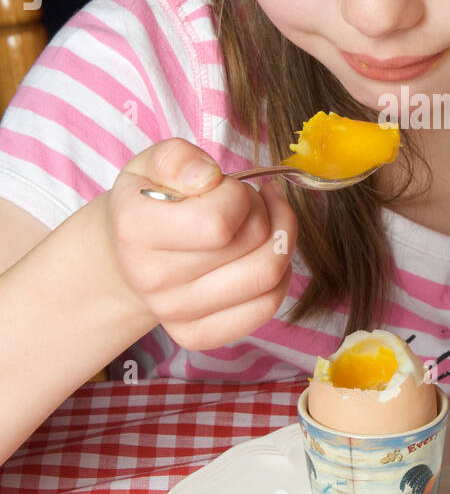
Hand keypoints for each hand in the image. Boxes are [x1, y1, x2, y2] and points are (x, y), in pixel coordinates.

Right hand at [106, 138, 297, 350]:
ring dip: (279, 240)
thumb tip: (208, 178)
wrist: (126, 254)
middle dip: (263, 212)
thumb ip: (178, 158)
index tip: (227, 186)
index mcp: (135, 229)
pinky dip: (280, 277)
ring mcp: (174, 313)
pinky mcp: (197, 335)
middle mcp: (151, 278)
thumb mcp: (152, 164)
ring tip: (261, 223)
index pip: (219, 221)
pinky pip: (265, 307)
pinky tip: (262, 254)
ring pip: (267, 277)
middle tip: (247, 202)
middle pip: (251, 245)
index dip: (238, 195)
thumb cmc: (150, 202)